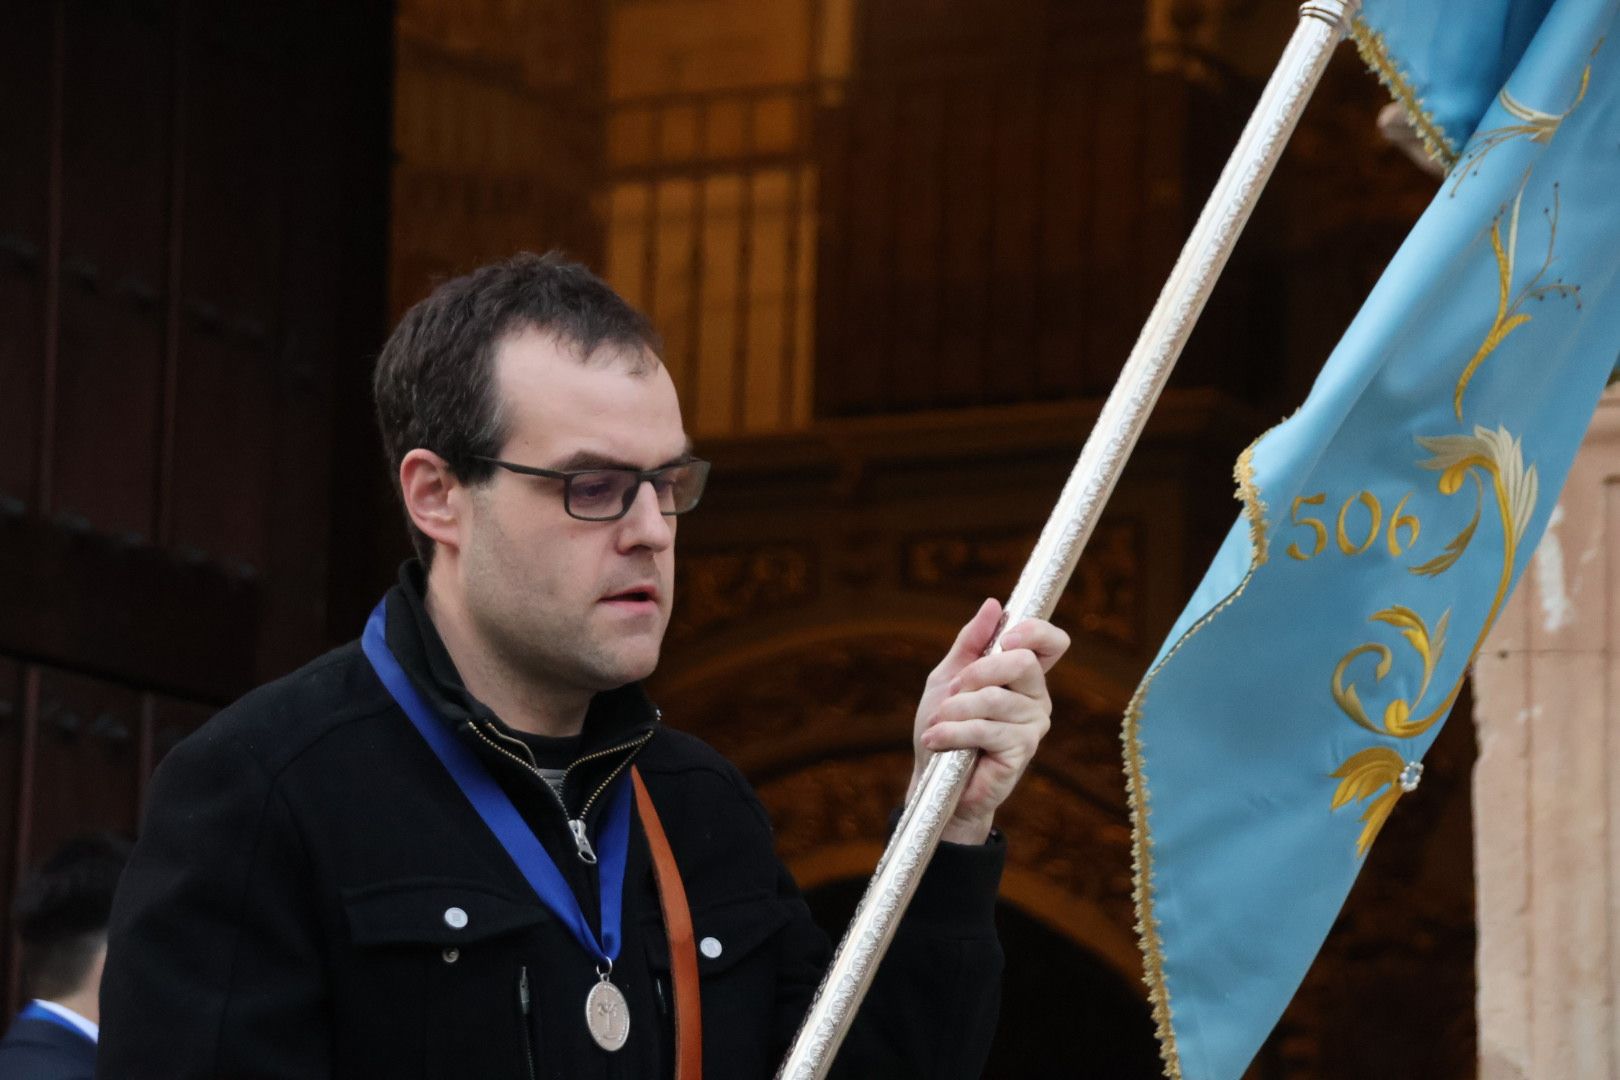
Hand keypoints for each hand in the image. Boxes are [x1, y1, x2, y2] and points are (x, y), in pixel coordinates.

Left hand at [909, 598, 1069, 844]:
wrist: (932, 778)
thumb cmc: (943, 726)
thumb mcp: (949, 677)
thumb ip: (971, 642)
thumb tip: (994, 605)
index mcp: (1023, 676)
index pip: (1052, 643)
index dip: (1035, 631)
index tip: (1005, 638)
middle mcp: (1037, 698)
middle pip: (1021, 662)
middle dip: (976, 673)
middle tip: (953, 693)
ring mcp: (1034, 726)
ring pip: (994, 698)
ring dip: (954, 710)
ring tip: (937, 724)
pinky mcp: (1022, 751)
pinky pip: (986, 729)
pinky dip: (953, 732)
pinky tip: (937, 740)